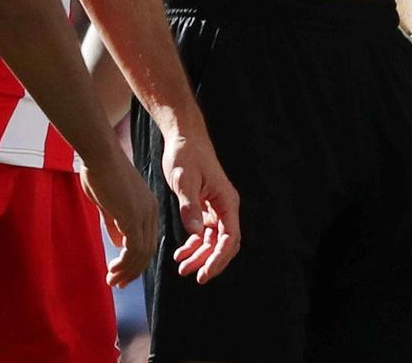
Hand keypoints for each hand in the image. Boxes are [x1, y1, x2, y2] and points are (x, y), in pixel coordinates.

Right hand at [78, 140, 160, 285]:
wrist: (100, 155)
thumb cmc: (101, 173)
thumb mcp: (109, 203)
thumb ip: (115, 223)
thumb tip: (119, 243)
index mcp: (148, 206)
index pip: (148, 240)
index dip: (136, 259)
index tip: (121, 272)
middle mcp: (151, 211)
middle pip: (148, 249)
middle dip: (133, 269)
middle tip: (117, 282)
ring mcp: (144, 213)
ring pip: (142, 252)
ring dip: (127, 270)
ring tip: (112, 280)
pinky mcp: (132, 216)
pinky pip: (133, 248)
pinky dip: (125, 263)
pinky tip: (112, 269)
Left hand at [160, 127, 241, 282]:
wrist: (183, 138)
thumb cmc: (186, 155)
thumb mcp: (184, 180)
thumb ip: (190, 207)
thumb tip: (196, 233)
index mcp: (227, 201)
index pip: (230, 238)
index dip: (219, 258)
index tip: (204, 274)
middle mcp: (225, 206)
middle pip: (225, 243)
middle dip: (209, 261)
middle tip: (190, 274)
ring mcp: (216, 208)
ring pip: (214, 241)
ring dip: (200, 255)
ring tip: (181, 267)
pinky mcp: (205, 207)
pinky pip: (204, 233)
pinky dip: (194, 245)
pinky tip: (180, 252)